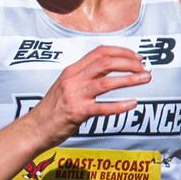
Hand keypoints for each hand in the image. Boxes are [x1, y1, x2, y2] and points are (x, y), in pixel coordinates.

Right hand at [29, 46, 150, 142]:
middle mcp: (74, 79)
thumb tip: (110, 71)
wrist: (34, 128)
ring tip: (145, 78)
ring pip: (107, 81)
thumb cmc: (53, 109)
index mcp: (72, 70)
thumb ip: (85, 77)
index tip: (137, 57)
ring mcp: (75, 95)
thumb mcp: (67, 86)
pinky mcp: (77, 112)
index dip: (122, 52)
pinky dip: (120, 105)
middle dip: (130, 62)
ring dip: (130, 79)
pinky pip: (103, 107)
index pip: (100, 52)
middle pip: (106, 62)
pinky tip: (132, 104)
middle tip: (145, 68)